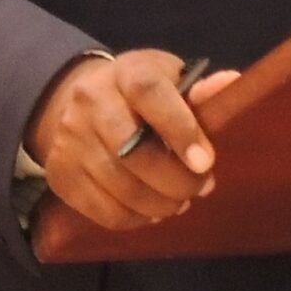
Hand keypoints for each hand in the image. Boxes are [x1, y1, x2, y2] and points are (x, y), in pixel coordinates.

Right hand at [28, 50, 241, 230]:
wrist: (75, 102)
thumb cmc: (139, 94)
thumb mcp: (168, 79)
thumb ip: (199, 88)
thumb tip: (231, 84)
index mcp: (126, 72)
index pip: (149, 94)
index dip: (180, 129)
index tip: (206, 162)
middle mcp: (91, 101)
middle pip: (132, 150)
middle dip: (175, 180)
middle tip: (201, 188)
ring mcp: (70, 139)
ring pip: (118, 186)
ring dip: (159, 203)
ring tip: (180, 201)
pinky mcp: (60, 174)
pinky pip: (102, 210)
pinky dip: (134, 218)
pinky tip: (152, 210)